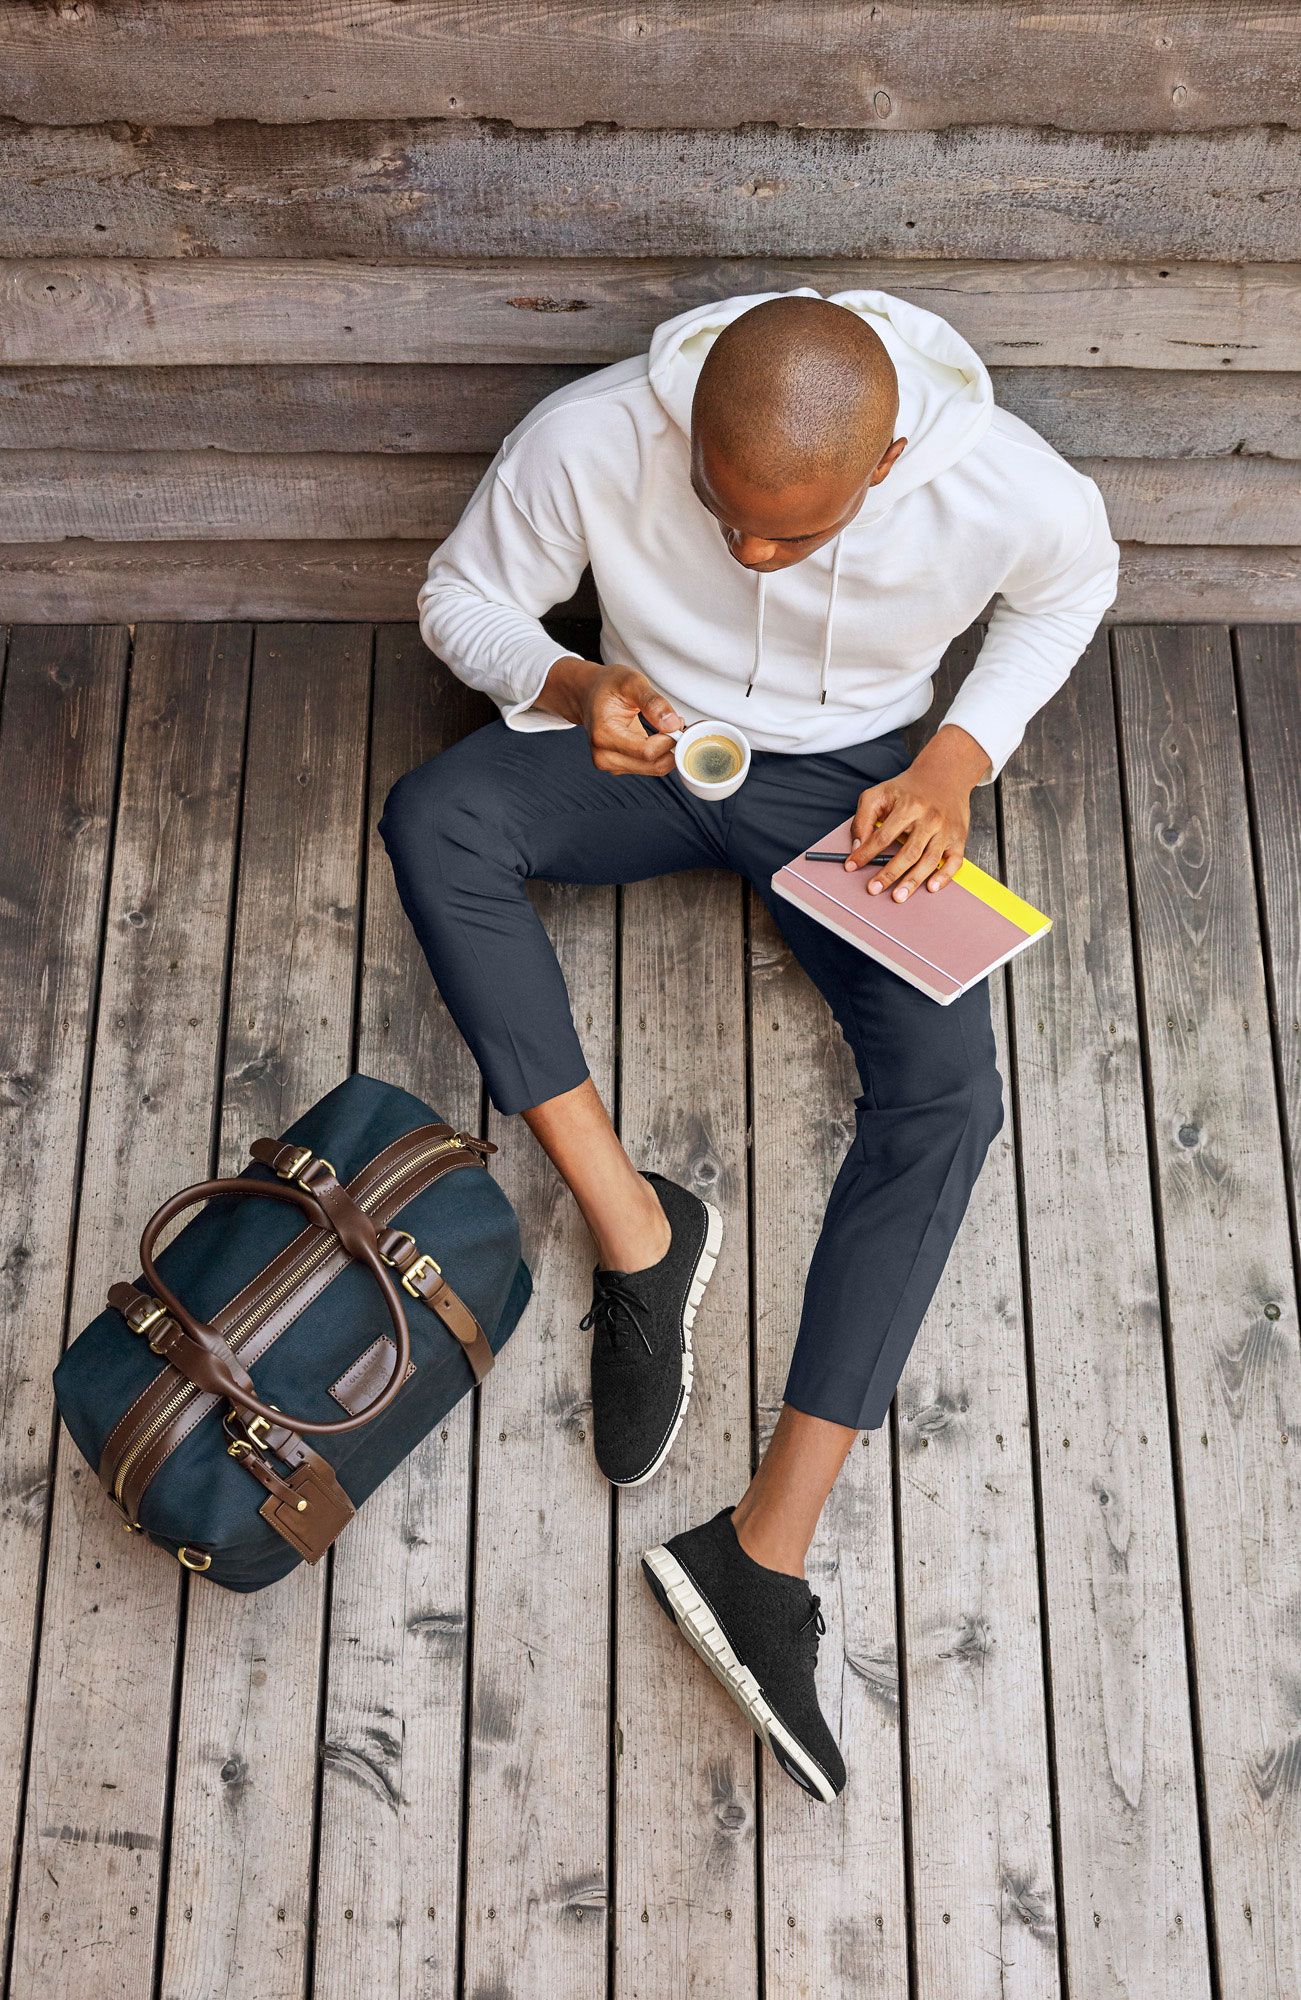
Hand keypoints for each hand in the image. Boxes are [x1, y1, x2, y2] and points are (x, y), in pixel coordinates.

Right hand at [541, 657, 684, 774]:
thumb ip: (653, 703)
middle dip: (671, 746)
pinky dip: (660, 754)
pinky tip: (657, 737)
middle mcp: (603, 755)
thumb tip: (672, 724)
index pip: (647, 751)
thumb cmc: (607, 686)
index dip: (669, 739)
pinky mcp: (619, 767)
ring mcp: (610, 764)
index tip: (678, 721)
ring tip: (665, 727)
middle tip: (676, 724)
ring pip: (654, 769)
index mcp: (603, 734)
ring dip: (667, 751)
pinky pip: (650, 767)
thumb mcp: (632, 682)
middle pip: (652, 765)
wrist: (589, 694)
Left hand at [845, 724, 990, 900]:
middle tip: (874, 889)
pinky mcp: (958, 839)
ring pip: (930, 860)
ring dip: (913, 881)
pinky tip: (931, 887)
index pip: (883, 836)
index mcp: (909, 807)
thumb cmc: (909, 789)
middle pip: (908, 852)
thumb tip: (857, 846)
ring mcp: (946, 830)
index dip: (865, 853)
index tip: (852, 866)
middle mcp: (930, 819)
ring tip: (898, 896)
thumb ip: (864, 818)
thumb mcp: (880, 794)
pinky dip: (944, 877)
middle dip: (889, 873)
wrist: (945, 775)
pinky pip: (954, 862)